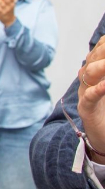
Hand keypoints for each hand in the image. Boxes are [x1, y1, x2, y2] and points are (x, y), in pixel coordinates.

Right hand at [79, 39, 104, 153]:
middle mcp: (88, 80)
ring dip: (102, 66)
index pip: (98, 50)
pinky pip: (89, 97)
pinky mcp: (87, 110)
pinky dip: (97, 90)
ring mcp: (85, 93)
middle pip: (92, 58)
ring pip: (89, 74)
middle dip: (104, 50)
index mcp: (96, 73)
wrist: (102, 138)